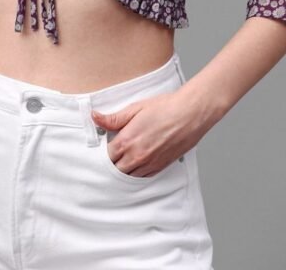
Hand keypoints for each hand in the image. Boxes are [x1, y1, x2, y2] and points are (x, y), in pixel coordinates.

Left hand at [91, 89, 206, 177]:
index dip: (105, 151)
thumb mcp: (135, 108)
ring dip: (124, 169)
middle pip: (115, 169)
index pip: (107, 155)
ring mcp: (149, 164)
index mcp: (127, 140)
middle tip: (115, 153)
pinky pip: (142, 177)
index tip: (107, 145)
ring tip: (125, 159)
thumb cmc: (165, 108)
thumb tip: (95, 117)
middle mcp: (136, 156)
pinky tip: (137, 164)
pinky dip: (137, 173)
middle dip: (113, 162)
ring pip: (128, 176)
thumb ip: (113, 118)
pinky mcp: (160, 167)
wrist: (190, 114)